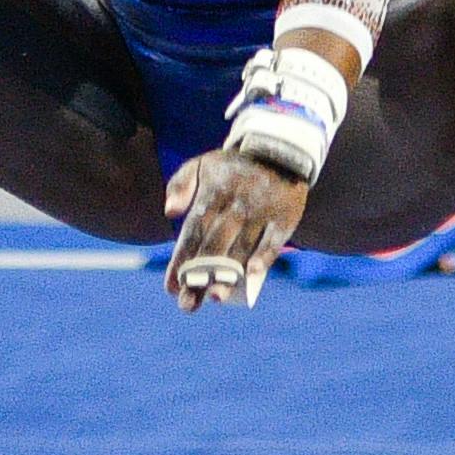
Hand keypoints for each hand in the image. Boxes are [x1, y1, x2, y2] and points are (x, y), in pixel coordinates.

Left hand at [160, 147, 311, 310]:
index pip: (192, 233)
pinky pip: (273, 240)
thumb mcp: (201, 164)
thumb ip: (180, 185)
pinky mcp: (285, 218)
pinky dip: (264, 257)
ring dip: (229, 274)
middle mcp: (235, 207)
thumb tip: (169, 212)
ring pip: (242, 248)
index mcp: (212, 196)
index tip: (171, 288)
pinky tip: (252, 275)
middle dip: (200, 276)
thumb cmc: (232, 167)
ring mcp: (261, 213)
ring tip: (216, 298)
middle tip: (188, 305)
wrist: (278, 149)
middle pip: (214, 246)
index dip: (181, 261)